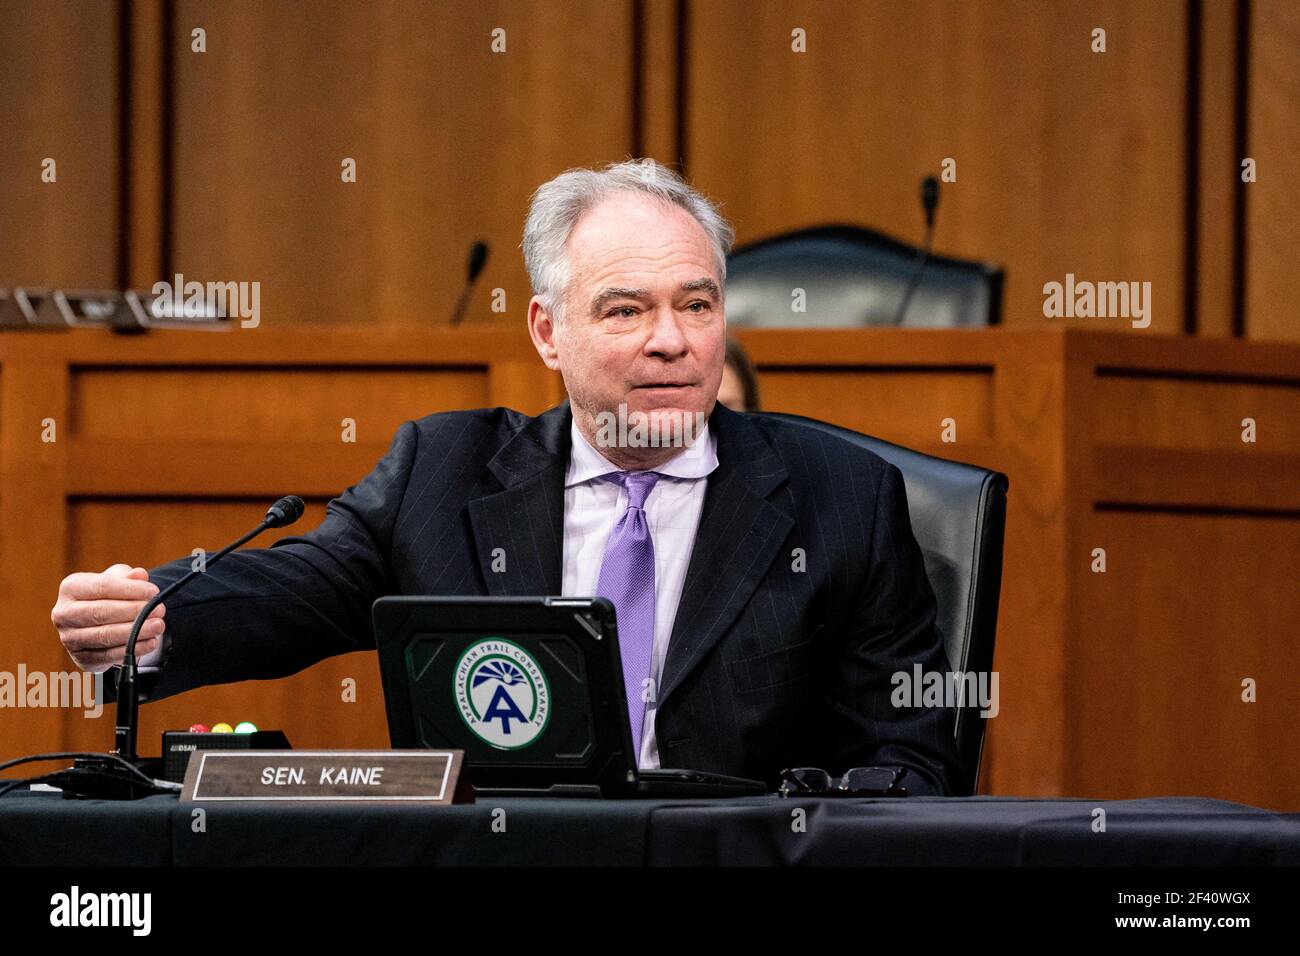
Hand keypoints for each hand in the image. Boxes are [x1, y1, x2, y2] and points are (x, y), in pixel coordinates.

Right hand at [52, 564, 166, 671]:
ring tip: (158, 626)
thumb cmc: (108, 595)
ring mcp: (70, 638)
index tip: (153, 592)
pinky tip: (150, 642)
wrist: (95, 624)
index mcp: (71, 587)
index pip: (102, 586)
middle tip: (160, 610)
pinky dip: (132, 649)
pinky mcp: (82, 657)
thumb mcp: (116, 580)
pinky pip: (109, 655)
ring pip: (104, 636)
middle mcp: (64, 613)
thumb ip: (127, 576)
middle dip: (134, 611)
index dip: (130, 590)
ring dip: (135, 632)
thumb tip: (140, 574)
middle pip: (101, 612)